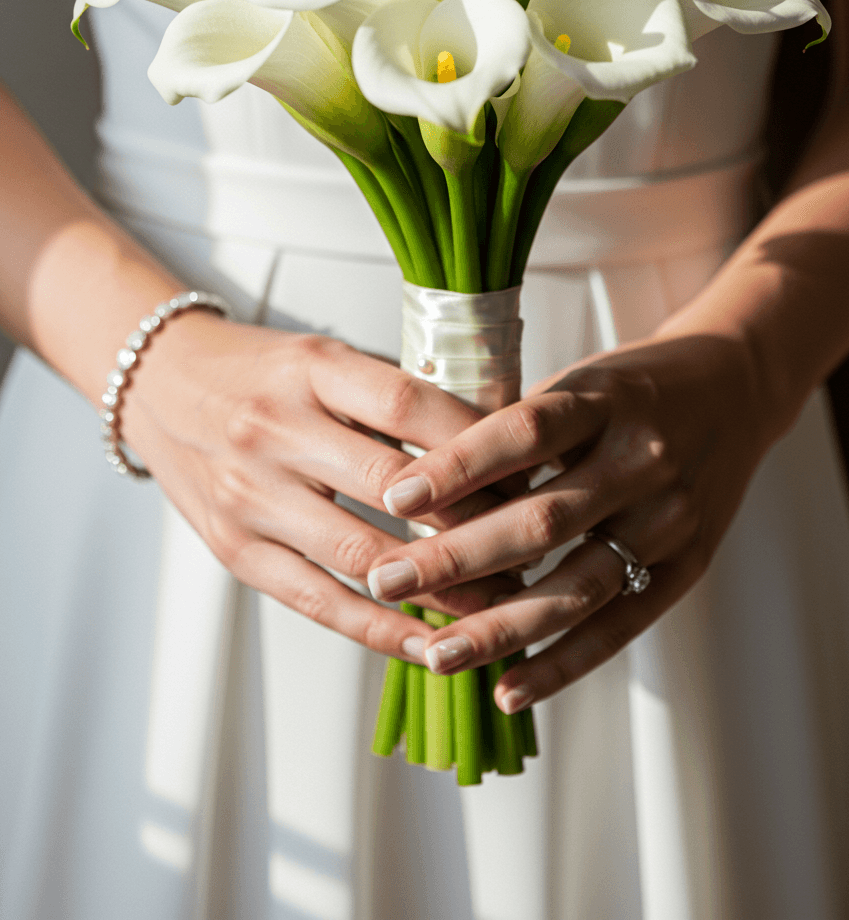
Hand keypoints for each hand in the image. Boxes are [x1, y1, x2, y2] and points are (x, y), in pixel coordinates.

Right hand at [120, 312, 520, 662]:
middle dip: (474, 526)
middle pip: (394, 487)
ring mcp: (251, 495)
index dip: (478, 445)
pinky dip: (380, 629)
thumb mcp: (326, 360)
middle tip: (533, 549)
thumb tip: (495, 449)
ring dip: (440, 589)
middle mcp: (276, 429)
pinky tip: (430, 644)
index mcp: (312, 370)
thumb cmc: (262, 372)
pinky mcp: (235, 551)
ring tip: (500, 606)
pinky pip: (318, 602)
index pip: (410, 406)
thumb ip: (395, 399)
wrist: (161, 386)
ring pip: (362, 557)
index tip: (531, 473)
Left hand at [364, 327, 774, 712]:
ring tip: (436, 653)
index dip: (457, 466)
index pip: (523, 432)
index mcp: (606, 400)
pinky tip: (508, 689)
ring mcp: (671, 518)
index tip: (394, 497)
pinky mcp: (688, 566)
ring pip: (577, 586)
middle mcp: (642, 460)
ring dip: (501, 626)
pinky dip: (563, 663)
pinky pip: (620, 626)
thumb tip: (422, 486)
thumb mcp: (578, 383)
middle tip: (387, 581)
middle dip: (457, 557)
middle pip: (541, 520)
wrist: (737, 391)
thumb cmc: (632, 389)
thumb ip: (515, 430)